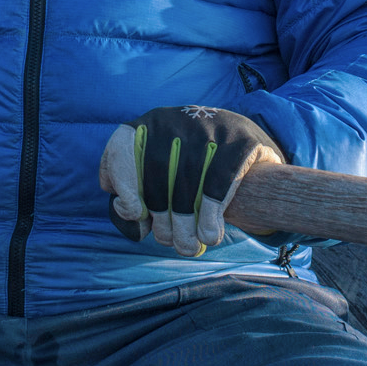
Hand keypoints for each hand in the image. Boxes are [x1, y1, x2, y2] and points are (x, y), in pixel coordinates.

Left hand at [99, 105, 285, 256]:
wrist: (244, 144)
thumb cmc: (190, 168)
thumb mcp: (159, 167)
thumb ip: (134, 186)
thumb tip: (127, 211)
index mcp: (149, 124)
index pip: (122, 147)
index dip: (123, 182)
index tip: (136, 213)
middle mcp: (176, 119)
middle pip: (158, 172)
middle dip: (161, 216)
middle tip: (169, 241)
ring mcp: (209, 126)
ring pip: (188, 180)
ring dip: (186, 223)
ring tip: (188, 246)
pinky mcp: (240, 139)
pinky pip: (219, 181)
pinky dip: (211, 214)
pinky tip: (210, 235)